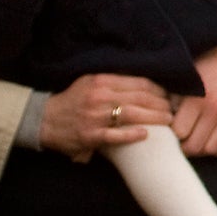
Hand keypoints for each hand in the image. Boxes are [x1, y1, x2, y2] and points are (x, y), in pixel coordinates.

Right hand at [38, 73, 164, 161]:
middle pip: (140, 98)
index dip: (158, 89)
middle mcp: (100, 96)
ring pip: (132, 114)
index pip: (138, 83)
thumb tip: (143, 82)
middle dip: (161, 103)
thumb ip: (113, 80)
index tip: (168, 94)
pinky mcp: (90, 135)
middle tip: (172, 109)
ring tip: (168, 120)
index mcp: (101, 81)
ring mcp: (95, 116)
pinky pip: (116, 135)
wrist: (43, 120)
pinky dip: (132, 134)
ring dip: (154, 117)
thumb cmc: (72, 100)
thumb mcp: (90, 81)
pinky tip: (146, 134)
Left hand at [171, 38, 216, 155]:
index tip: (169, 130)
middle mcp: (216, 110)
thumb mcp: (187, 74)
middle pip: (194, 146)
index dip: (171, 133)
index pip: (178, 132)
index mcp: (197, 98)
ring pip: (212, 149)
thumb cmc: (209, 59)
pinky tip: (213, 139)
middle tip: (180, 141)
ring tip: (195, 140)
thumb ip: (173, 96)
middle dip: (183, 147)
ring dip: (201, 148)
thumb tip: (161, 117)